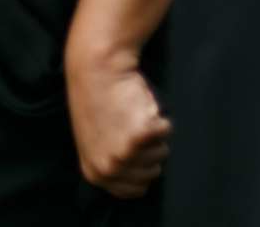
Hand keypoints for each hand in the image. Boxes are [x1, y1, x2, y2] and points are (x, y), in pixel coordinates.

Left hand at [67, 50, 169, 198]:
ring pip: (161, 153)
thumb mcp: (92, 142)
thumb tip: (135, 178)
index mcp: (95, 173)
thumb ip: (110, 163)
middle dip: (148, 150)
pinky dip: (159, 117)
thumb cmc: (96, 100)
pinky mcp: (143, 133)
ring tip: (133, 114)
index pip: (133, 191)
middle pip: (151, 173)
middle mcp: (110, 168)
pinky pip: (166, 131)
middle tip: (131, 126)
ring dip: (154, 134)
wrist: (97, 67)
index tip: (137, 152)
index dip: (140, 171)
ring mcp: (126, 153)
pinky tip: (140, 104)